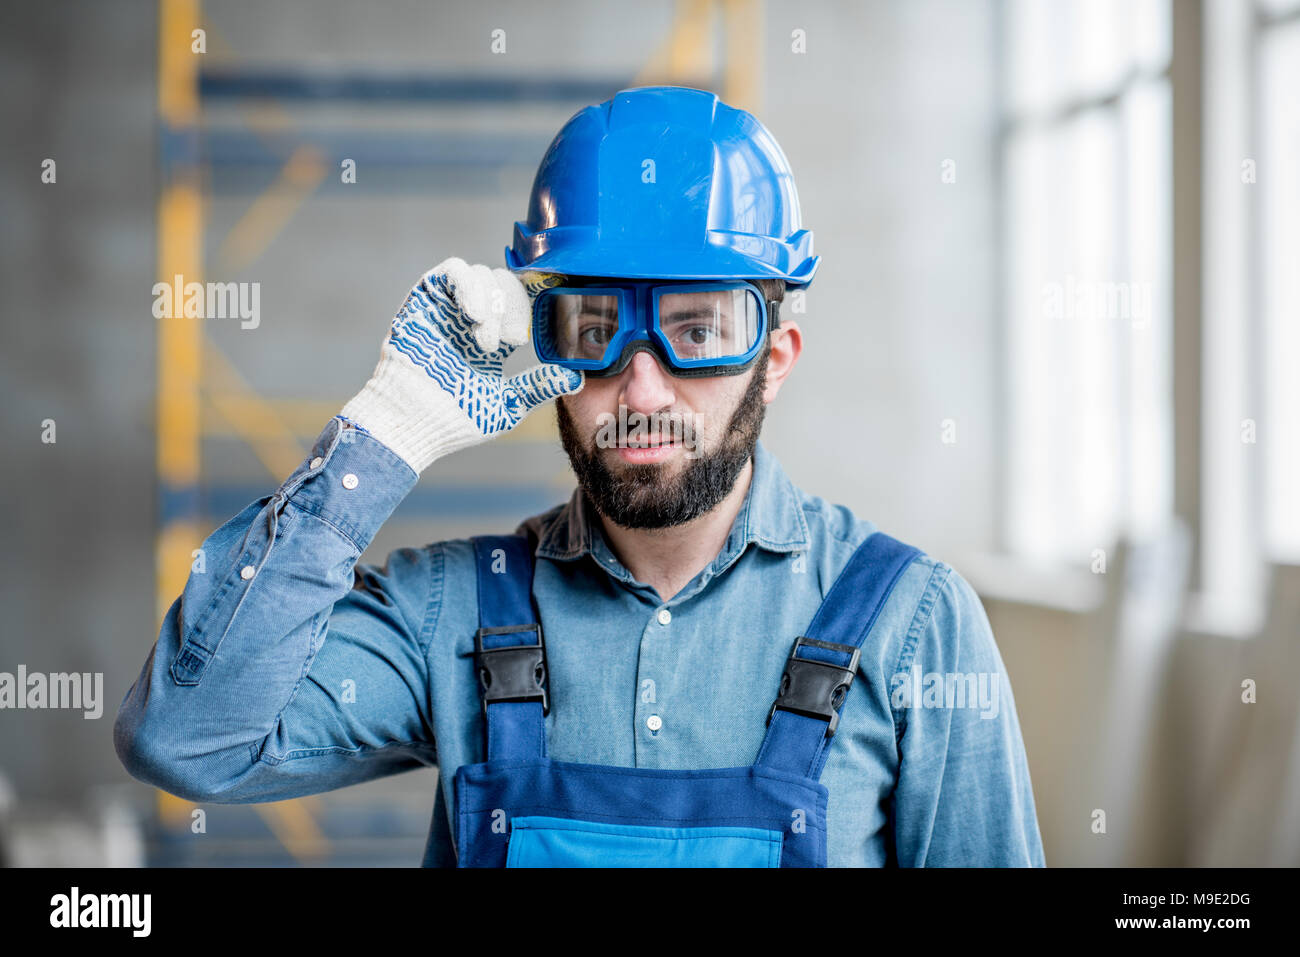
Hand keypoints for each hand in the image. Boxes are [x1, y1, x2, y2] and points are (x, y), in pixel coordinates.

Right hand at [340, 257, 583, 472]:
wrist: (412, 424)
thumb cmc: (454, 422)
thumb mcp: (507, 405)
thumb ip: (538, 387)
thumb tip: (577, 379)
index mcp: (493, 339)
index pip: (522, 304)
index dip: (538, 301)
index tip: (552, 311)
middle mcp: (471, 319)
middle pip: (506, 285)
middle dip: (516, 307)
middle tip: (513, 341)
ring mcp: (448, 308)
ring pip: (483, 274)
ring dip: (493, 303)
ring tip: (485, 341)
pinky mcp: (425, 299)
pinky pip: (453, 271)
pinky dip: (470, 286)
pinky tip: (474, 316)